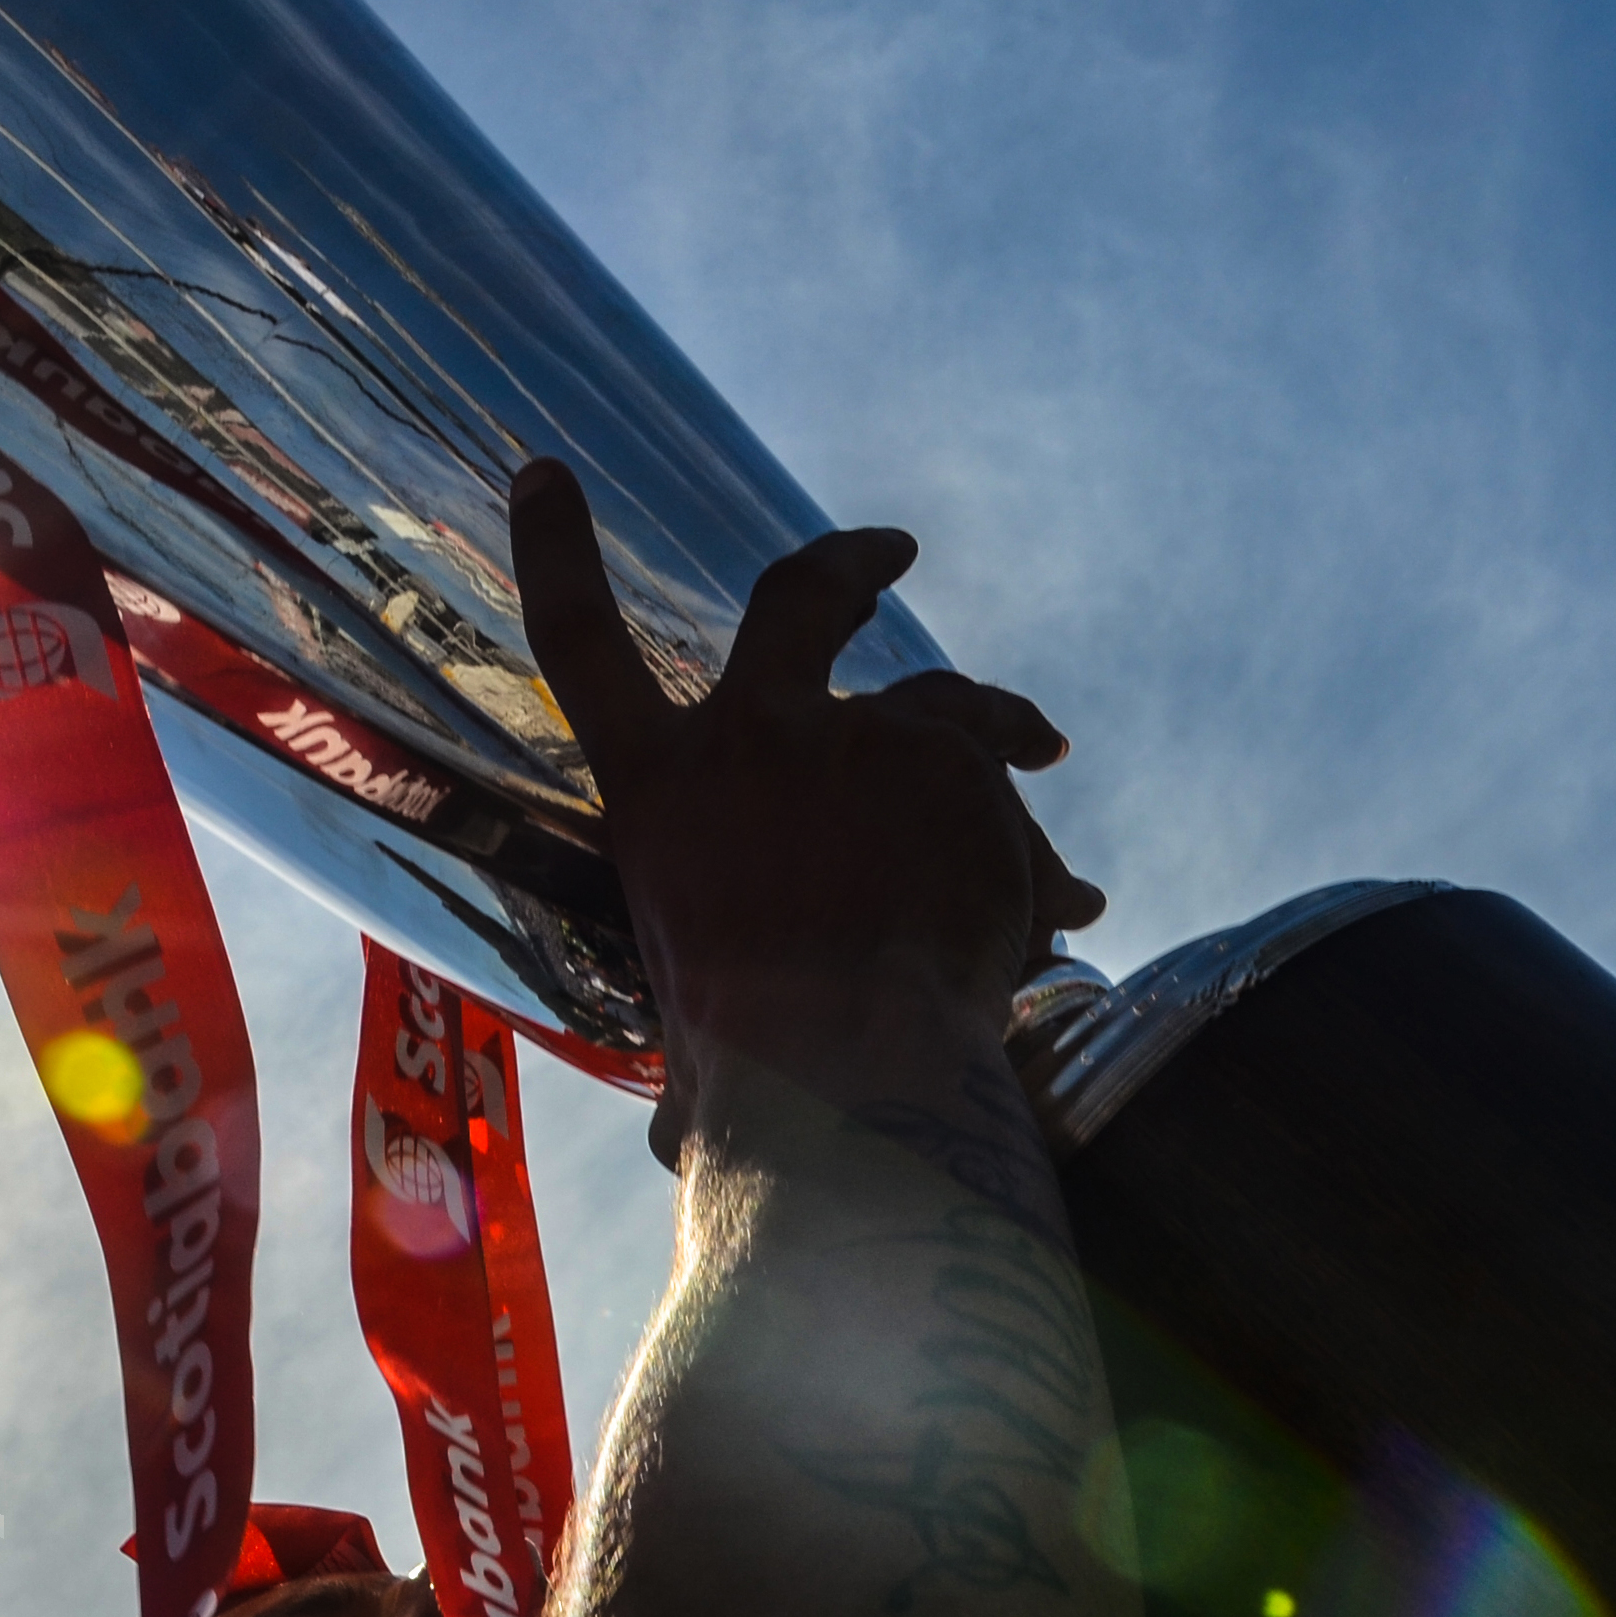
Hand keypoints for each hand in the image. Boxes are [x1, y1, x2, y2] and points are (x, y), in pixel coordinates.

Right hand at [508, 459, 1099, 1134]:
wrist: (856, 1068)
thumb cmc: (757, 1082)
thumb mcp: (695, 1038)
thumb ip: (705, 1041)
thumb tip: (682, 1146)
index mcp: (659, 796)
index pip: (578, 649)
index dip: (553, 553)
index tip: (544, 470)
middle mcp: (752, 735)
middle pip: (799, 602)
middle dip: (848, 567)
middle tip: (890, 552)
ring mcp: (858, 734)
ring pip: (943, 703)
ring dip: (996, 721)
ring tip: (1043, 741)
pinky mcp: (955, 762)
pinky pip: (1003, 799)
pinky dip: (1034, 850)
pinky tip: (1071, 901)